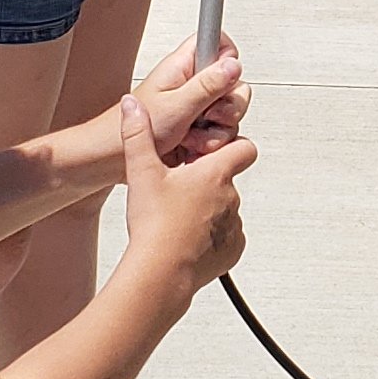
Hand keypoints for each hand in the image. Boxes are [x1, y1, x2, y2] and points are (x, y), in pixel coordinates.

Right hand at [116, 93, 252, 299]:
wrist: (160, 273)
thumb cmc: (154, 225)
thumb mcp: (141, 172)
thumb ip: (137, 134)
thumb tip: (132, 105)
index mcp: (215, 174)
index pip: (244, 147)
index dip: (230, 146)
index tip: (209, 152)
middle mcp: (231, 198)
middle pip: (229, 180)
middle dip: (209, 181)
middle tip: (179, 189)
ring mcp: (234, 225)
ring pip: (226, 209)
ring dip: (209, 210)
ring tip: (178, 218)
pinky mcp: (232, 250)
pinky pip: (226, 237)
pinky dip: (211, 236)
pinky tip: (186, 239)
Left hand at [132, 32, 249, 160]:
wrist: (112, 158)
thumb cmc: (127, 130)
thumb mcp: (175, 106)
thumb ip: (207, 85)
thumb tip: (234, 64)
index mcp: (183, 66)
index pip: (219, 43)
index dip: (228, 58)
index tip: (225, 80)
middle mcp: (192, 84)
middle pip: (233, 83)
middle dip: (227, 106)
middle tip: (207, 115)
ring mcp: (196, 107)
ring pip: (229, 113)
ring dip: (216, 131)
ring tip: (191, 136)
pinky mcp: (197, 129)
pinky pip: (221, 134)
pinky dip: (211, 145)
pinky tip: (193, 148)